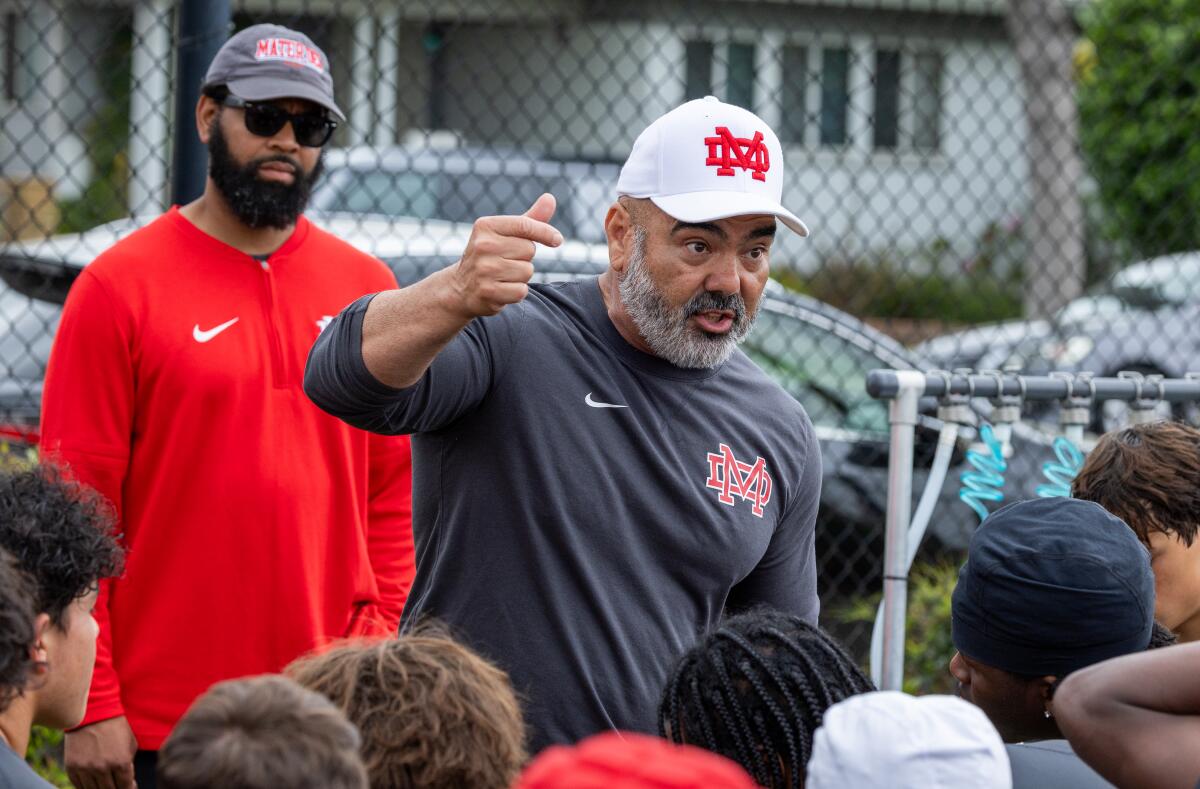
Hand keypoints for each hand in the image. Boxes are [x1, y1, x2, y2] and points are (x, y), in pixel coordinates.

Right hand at [65, 715, 137, 788]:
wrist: (92, 712)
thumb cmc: (115, 728)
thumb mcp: (130, 745)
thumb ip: (128, 765)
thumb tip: (127, 783)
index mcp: (121, 762)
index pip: (125, 787)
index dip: (128, 788)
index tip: (128, 786)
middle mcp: (103, 768)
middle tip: (117, 784)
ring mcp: (86, 769)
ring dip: (101, 788)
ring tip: (106, 783)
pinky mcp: (72, 767)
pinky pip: (79, 785)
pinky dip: (87, 786)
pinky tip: (93, 780)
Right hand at [449, 193, 561, 317]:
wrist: (461, 287)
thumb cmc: (490, 256)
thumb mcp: (505, 234)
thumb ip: (529, 219)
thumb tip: (550, 198)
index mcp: (486, 226)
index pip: (525, 225)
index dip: (546, 232)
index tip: (557, 240)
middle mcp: (483, 245)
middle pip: (529, 250)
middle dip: (524, 258)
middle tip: (506, 261)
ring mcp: (484, 269)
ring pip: (527, 272)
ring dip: (521, 277)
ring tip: (502, 276)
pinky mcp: (488, 292)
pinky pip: (521, 291)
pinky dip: (516, 293)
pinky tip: (501, 289)